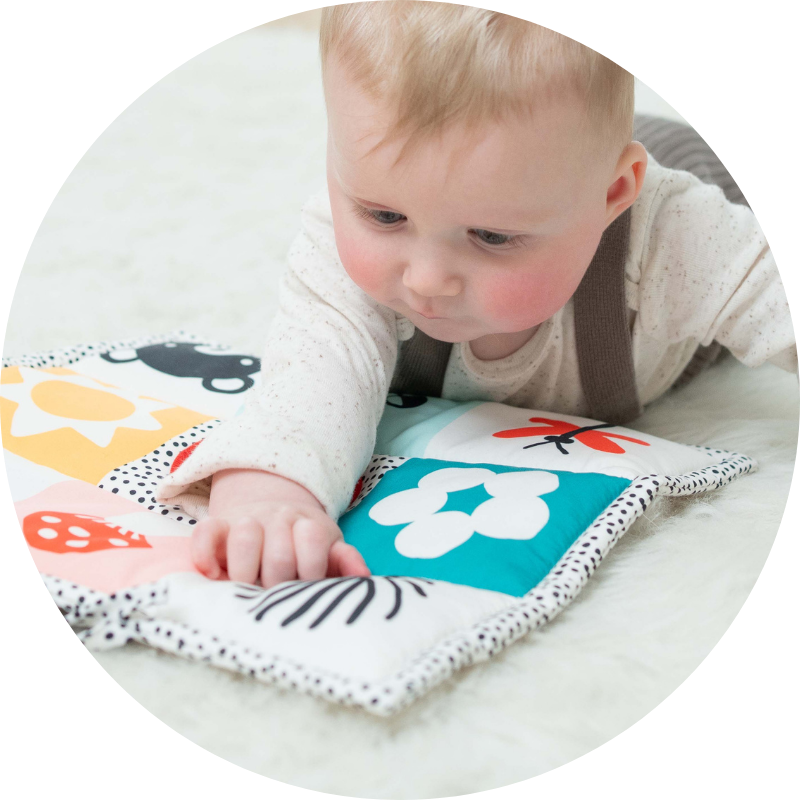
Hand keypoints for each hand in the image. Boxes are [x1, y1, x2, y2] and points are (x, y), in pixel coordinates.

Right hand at [191, 468, 369, 587]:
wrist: (270, 507)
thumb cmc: (303, 542)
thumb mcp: (329, 546)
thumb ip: (345, 561)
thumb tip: (363, 579)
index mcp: (309, 525)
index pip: (312, 544)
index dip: (310, 574)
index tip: (306, 592)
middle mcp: (278, 518)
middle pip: (279, 552)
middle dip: (278, 584)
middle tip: (276, 602)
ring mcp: (247, 519)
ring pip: (244, 537)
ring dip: (245, 572)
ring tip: (248, 591)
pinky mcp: (218, 524)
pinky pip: (206, 532)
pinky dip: (205, 554)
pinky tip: (212, 574)